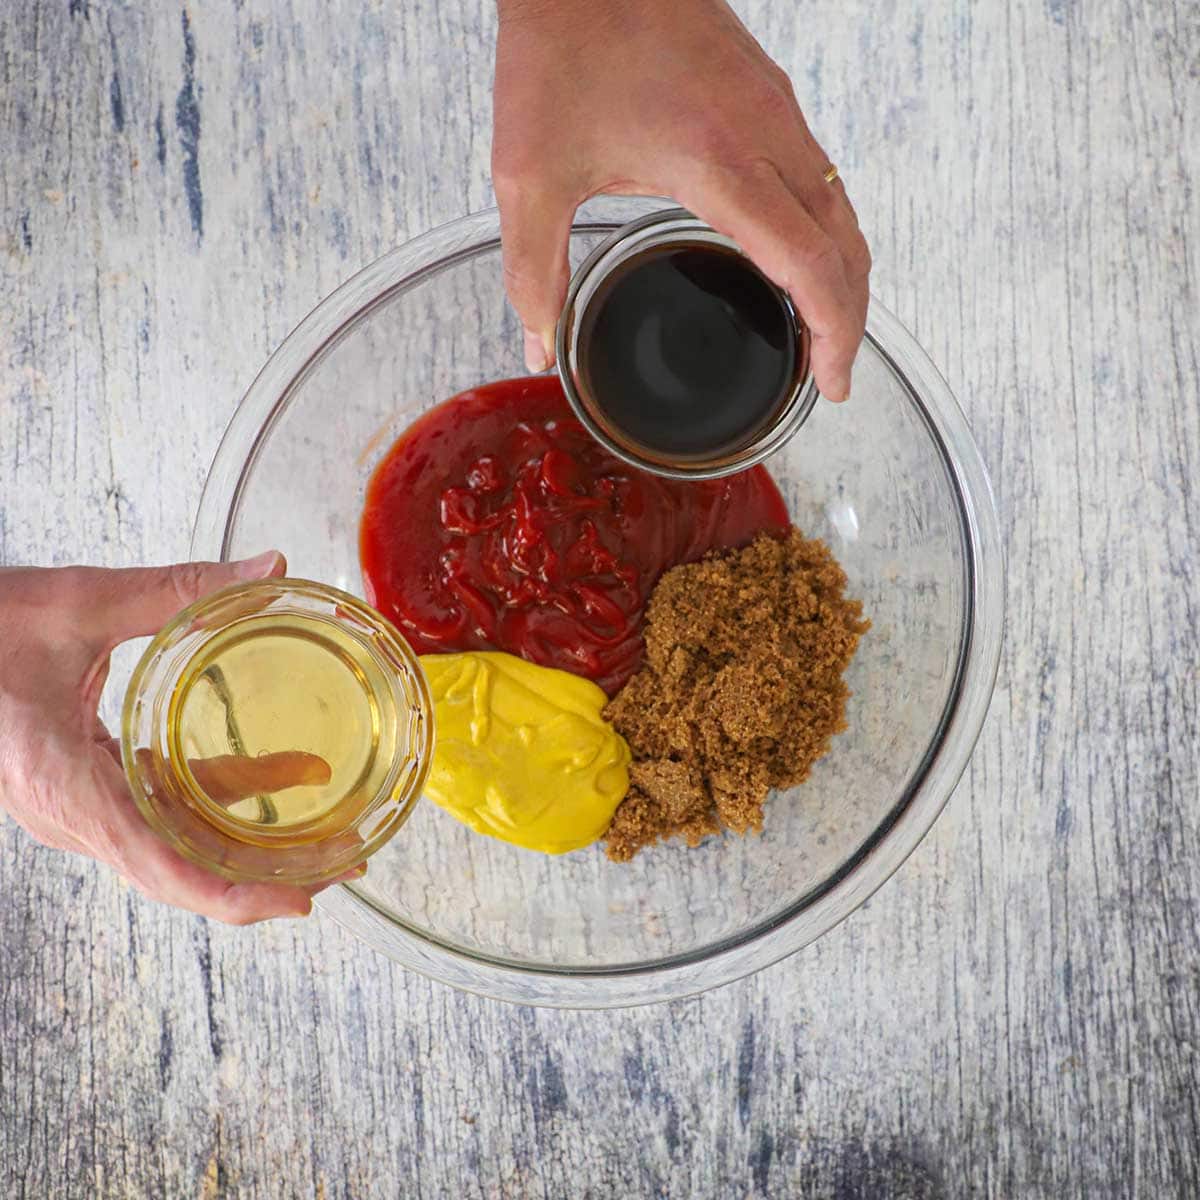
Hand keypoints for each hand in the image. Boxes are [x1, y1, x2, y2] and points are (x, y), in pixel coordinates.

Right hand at [0, 552, 344, 923]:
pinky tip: (267, 774)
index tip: (298, 899)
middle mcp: (71, 813)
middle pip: (182, 867)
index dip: (236, 893)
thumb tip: (268, 567)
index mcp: (65, 786)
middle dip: (264, 871)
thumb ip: (178, 589)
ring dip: (248, 833)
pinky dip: (214, 797)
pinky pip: (158, 808)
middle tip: (340, 859)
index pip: (162, 868)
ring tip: (323, 820)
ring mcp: (77, 805)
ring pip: (175, 838)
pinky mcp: (83, 786)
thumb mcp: (79, 604)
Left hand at [492, 0, 869, 401]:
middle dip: (850, 319)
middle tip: (832, 376)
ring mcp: (776, 109)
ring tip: (825, 329)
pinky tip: (799, 257)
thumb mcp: (529, 172)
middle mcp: (767, 135)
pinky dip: (828, 231)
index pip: (811, 265)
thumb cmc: (561, 46)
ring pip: (842, 208)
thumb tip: (538, 343)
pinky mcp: (768, 93)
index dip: (834, 333)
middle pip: (845, 244)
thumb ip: (533, 270)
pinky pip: (821, 175)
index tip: (832, 383)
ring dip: (845, 274)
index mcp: (721, 164)